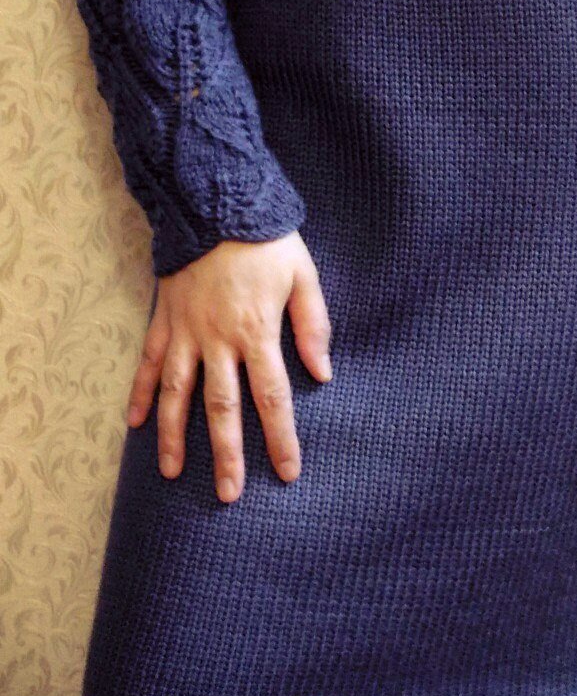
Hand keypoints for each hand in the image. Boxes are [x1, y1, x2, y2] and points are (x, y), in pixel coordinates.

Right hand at [124, 231, 330, 501]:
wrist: (215, 200)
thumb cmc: (266, 238)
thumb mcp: (303, 275)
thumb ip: (313, 325)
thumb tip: (323, 373)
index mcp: (256, 331)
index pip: (272, 397)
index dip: (280, 437)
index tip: (287, 471)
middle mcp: (218, 339)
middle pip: (222, 408)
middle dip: (226, 454)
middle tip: (229, 494)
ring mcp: (186, 332)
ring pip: (177, 394)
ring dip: (174, 436)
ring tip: (173, 473)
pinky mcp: (164, 319)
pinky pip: (147, 363)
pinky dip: (138, 394)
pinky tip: (133, 425)